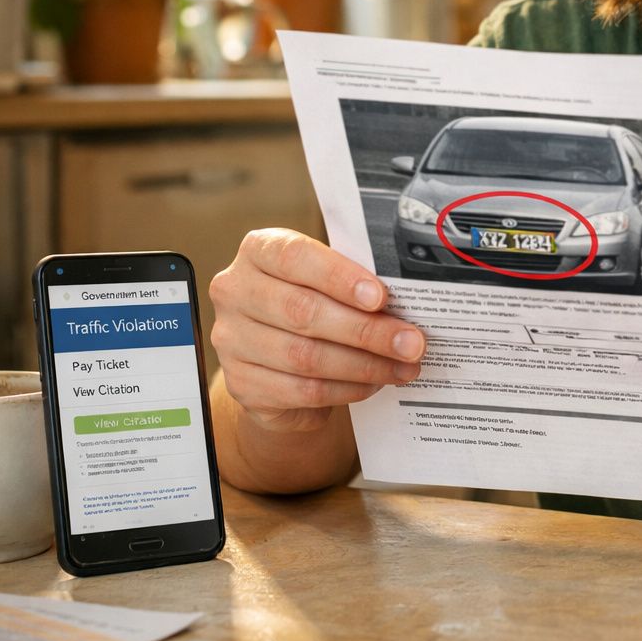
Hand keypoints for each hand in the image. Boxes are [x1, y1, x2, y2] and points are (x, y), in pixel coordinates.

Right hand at [210, 229, 425, 433]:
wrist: (277, 355)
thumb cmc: (314, 300)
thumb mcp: (328, 279)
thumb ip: (356, 283)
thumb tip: (407, 304)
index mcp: (259, 250)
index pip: (295, 257)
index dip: (340, 277)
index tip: (381, 297)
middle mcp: (234, 290)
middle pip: (303, 311)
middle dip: (366, 331)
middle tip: (411, 343)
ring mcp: (230, 339)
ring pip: (304, 357)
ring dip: (363, 365)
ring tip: (403, 368)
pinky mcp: (240, 382)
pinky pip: (301, 390)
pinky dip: (345, 389)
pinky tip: (373, 384)